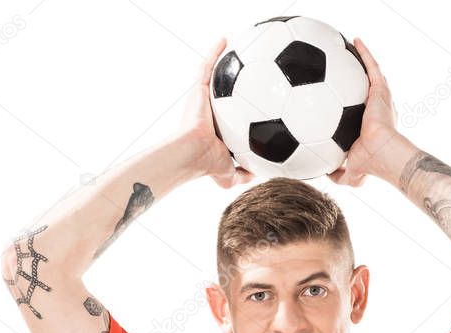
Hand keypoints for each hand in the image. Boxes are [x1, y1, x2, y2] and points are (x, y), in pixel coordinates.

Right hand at [177, 37, 254, 188]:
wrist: (193, 154)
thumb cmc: (207, 164)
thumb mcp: (229, 174)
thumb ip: (243, 174)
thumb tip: (258, 173)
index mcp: (218, 129)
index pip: (231, 116)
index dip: (240, 109)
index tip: (254, 102)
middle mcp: (211, 112)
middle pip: (224, 92)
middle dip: (234, 80)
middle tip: (251, 68)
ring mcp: (203, 100)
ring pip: (215, 75)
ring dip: (222, 60)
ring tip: (239, 45)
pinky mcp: (198, 90)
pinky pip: (206, 66)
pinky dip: (214, 52)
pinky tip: (224, 39)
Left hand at [328, 37, 401, 187]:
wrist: (382, 153)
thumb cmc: (370, 163)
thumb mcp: (351, 172)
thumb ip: (339, 174)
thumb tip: (326, 175)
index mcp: (370, 125)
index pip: (360, 110)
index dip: (353, 103)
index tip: (342, 99)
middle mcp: (377, 109)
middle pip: (366, 88)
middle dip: (359, 77)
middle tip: (346, 67)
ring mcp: (380, 98)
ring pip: (371, 73)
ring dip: (363, 59)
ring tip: (352, 45)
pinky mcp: (381, 90)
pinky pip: (372, 67)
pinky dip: (365, 53)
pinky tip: (356, 41)